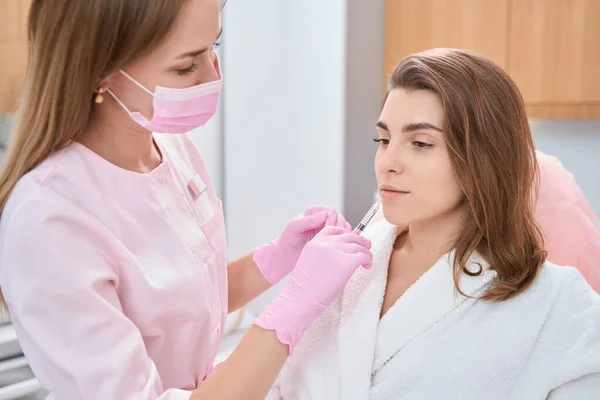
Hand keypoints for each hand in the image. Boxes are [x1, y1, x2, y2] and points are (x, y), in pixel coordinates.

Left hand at [253, 206, 350, 283]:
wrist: (287, 255)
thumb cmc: (288, 240)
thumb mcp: (294, 227)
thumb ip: (308, 220)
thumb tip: (323, 215)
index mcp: (314, 212)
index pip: (331, 211)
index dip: (331, 220)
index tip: (326, 230)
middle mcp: (323, 219)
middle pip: (340, 218)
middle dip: (338, 228)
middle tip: (330, 239)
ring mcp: (328, 229)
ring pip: (344, 228)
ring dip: (341, 235)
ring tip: (332, 243)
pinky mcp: (331, 239)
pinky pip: (343, 237)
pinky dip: (343, 241)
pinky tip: (335, 247)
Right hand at [254, 226, 371, 353]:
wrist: (302, 296)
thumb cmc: (305, 285)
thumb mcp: (310, 260)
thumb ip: (323, 252)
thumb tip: (340, 254)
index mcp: (316, 241)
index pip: (335, 229)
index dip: (346, 233)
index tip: (352, 240)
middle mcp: (327, 243)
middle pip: (349, 235)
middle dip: (360, 240)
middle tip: (367, 246)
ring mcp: (337, 251)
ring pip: (359, 245)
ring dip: (366, 252)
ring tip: (367, 259)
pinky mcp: (347, 261)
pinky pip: (363, 256)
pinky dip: (368, 260)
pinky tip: (366, 266)